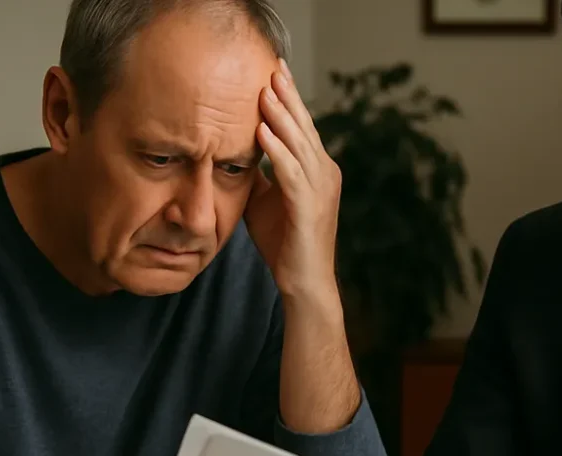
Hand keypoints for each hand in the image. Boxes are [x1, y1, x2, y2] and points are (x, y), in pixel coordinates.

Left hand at [245, 59, 340, 301]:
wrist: (304, 283)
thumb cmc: (285, 245)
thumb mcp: (266, 201)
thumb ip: (258, 175)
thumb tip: (237, 152)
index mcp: (317, 171)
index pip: (302, 128)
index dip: (289, 100)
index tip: (273, 72)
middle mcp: (325, 175)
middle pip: (304, 128)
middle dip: (288, 97)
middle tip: (273, 67)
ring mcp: (320, 190)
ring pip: (300, 145)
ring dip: (282, 117)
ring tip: (265, 91)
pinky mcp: (309, 207)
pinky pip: (292, 172)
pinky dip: (277, 150)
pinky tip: (262, 132)